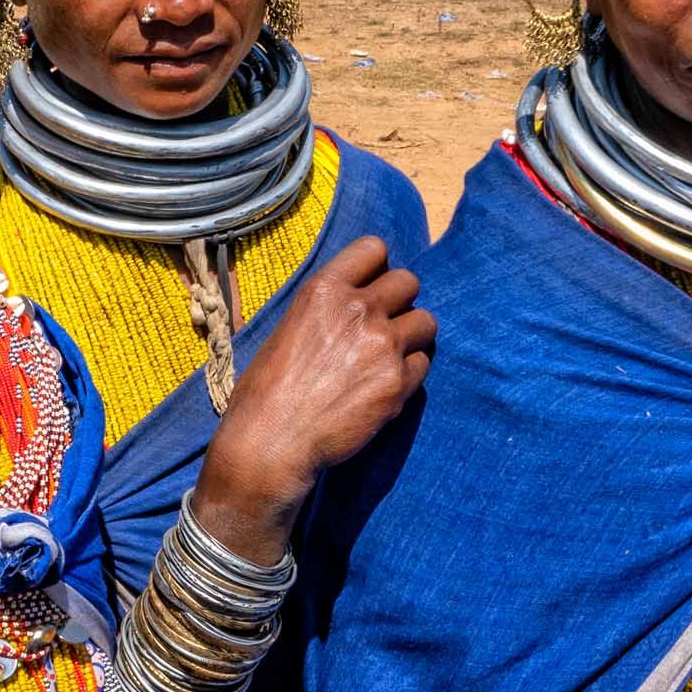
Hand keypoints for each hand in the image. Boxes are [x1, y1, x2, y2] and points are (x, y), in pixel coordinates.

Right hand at [197, 237, 435, 553]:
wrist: (272, 442)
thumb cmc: (265, 391)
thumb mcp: (286, 329)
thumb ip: (325, 310)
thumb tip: (350, 306)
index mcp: (324, 290)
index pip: (374, 248)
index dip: (377, 267)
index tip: (372, 286)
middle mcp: (358, 310)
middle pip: (408, 282)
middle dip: (400, 301)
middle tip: (384, 325)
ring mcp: (383, 346)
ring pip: (426, 322)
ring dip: (412, 336)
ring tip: (390, 356)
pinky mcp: (398, 383)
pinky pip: (423, 363)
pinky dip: (410, 373)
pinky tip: (387, 386)